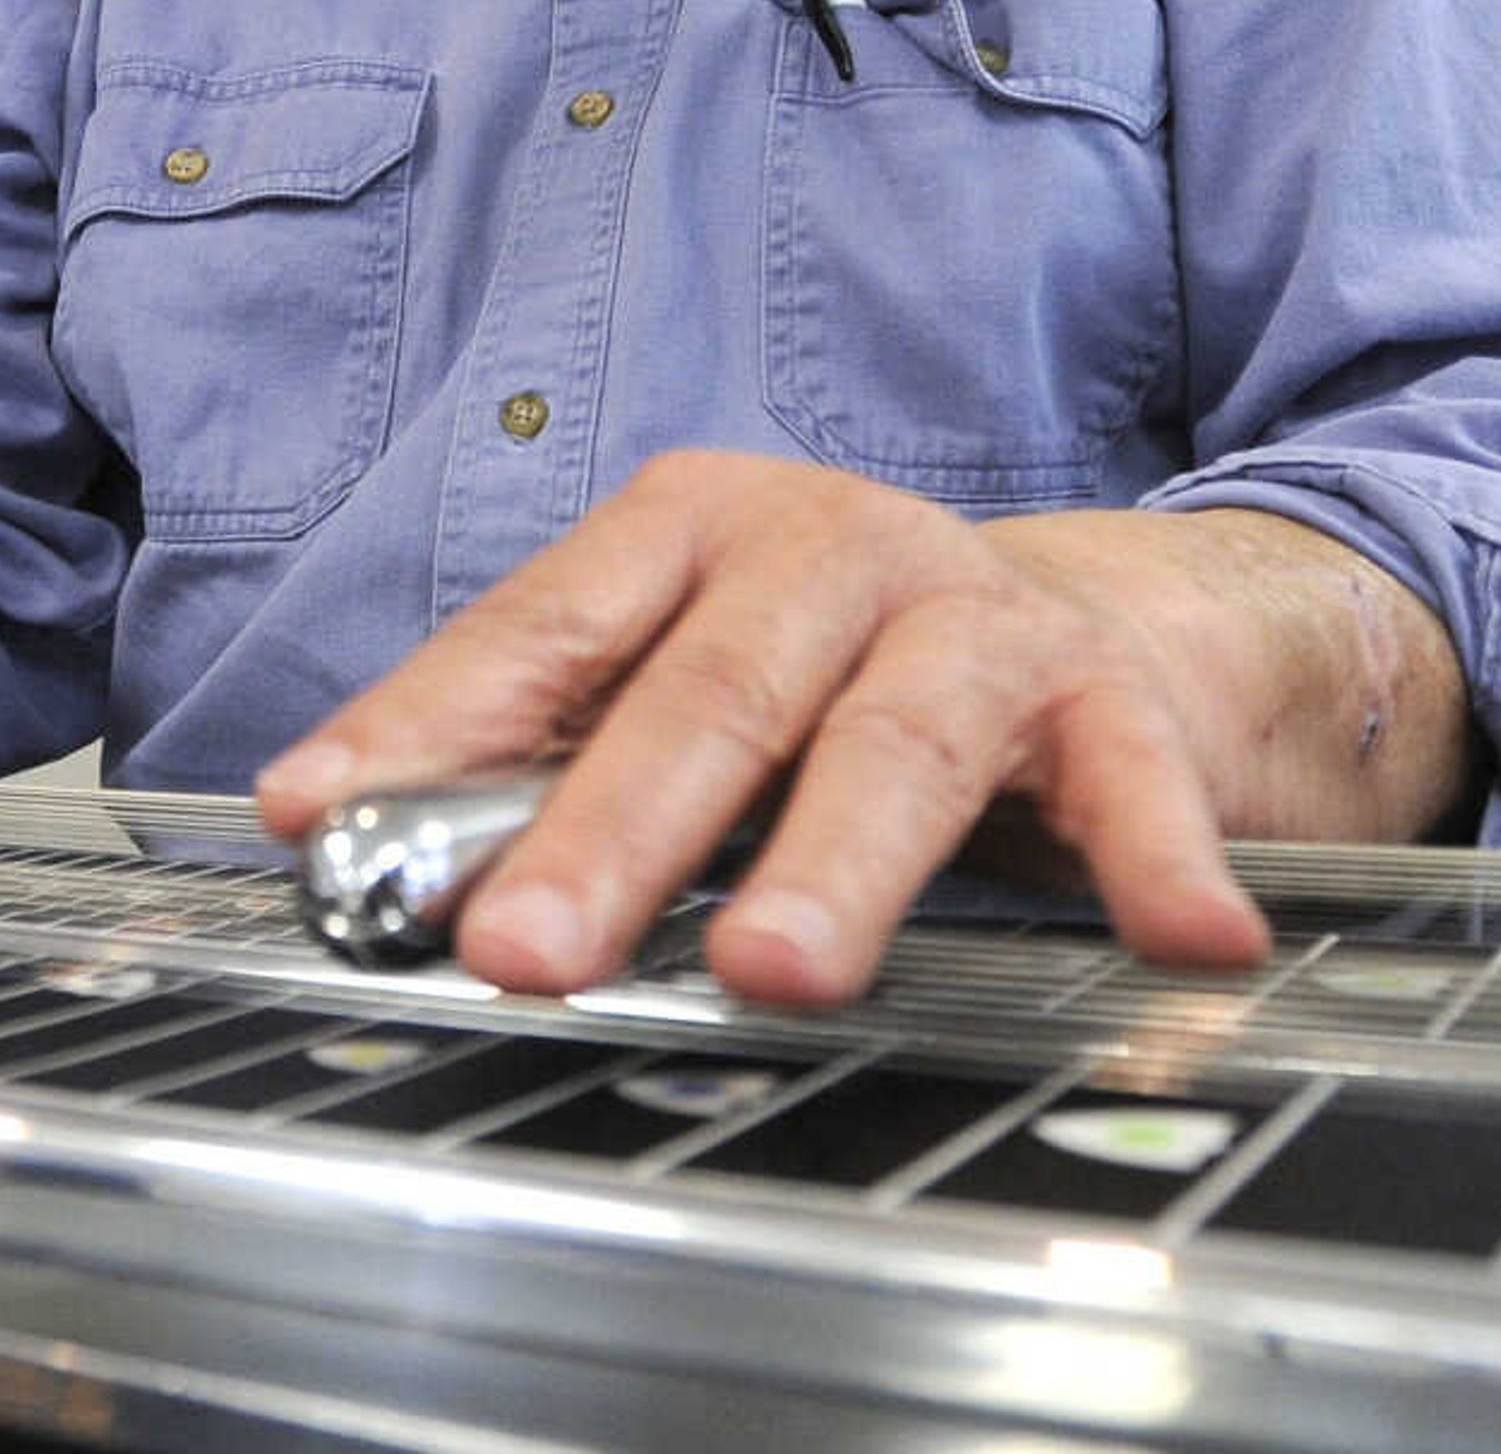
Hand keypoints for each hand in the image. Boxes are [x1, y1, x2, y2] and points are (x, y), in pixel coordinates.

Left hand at [253, 452, 1469, 1005]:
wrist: (1081, 617)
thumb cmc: (825, 666)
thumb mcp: (672, 676)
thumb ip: (530, 752)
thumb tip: (343, 843)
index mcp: (686, 531)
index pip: (536, 632)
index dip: (425, 726)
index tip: (321, 821)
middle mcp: (823, 548)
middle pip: (703, 695)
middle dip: (604, 831)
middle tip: (524, 951)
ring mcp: (972, 613)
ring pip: (893, 741)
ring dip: (831, 863)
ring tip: (772, 971)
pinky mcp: (1112, 695)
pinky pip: (1131, 780)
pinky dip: (1153, 856)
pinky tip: (1179, 937)